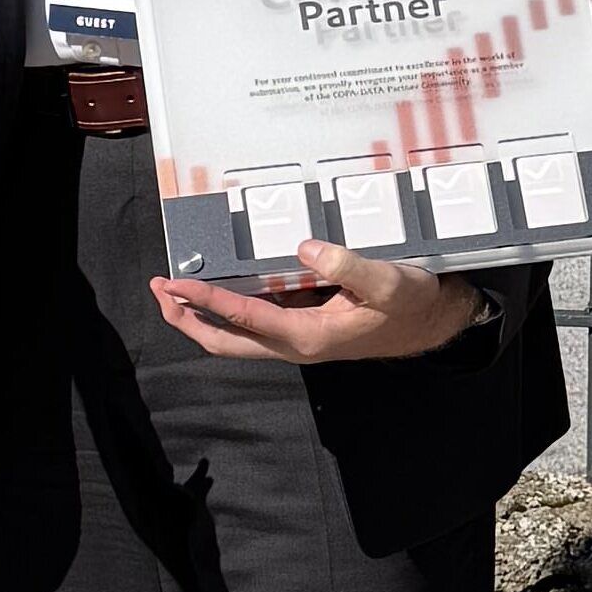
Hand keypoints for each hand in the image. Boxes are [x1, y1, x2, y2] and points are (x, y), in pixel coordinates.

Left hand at [147, 241, 486, 369]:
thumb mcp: (388, 282)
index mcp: (309, 336)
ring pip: (234, 337)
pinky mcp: (302, 328)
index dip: (205, 300)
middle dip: (186, 319)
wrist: (432, 323)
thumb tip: (304, 247)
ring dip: (200, 316)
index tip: (176, 283)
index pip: (244, 318)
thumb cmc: (411, 304)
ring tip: (173, 289)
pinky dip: (226, 309)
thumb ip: (347, 264)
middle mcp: (295, 344)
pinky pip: (253, 323)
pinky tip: (217, 286)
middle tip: (159, 289)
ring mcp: (296, 338)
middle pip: (225, 342)